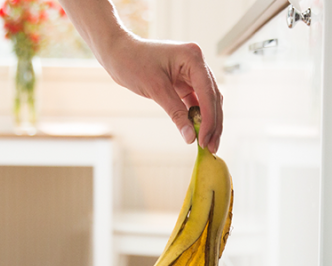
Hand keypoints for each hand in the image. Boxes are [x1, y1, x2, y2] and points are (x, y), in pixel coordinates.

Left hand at [99, 36, 223, 152]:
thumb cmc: (133, 62)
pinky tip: (198, 131)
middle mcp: (196, 63)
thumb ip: (176, 113)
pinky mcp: (184, 81)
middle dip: (213, 124)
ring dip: (208, 122)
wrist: (118, 53)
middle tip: (211, 147)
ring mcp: (191, 72)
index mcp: (193, 58)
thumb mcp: (156, 89)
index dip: (209, 119)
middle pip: (213, 98)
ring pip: (207, 101)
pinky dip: (197, 116)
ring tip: (207, 144)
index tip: (204, 140)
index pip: (208, 93)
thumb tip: (190, 136)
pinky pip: (196, 101)